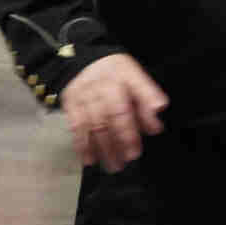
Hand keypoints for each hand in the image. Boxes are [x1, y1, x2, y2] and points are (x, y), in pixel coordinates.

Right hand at [60, 52, 169, 170]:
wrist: (82, 58)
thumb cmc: (114, 71)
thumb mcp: (135, 75)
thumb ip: (147, 99)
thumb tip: (156, 126)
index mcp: (119, 80)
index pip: (123, 109)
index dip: (129, 132)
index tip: (136, 151)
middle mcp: (99, 88)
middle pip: (107, 120)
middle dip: (117, 143)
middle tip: (126, 162)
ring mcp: (82, 97)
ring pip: (91, 125)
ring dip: (101, 148)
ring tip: (112, 166)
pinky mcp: (70, 104)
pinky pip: (75, 127)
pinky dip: (81, 144)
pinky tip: (89, 159)